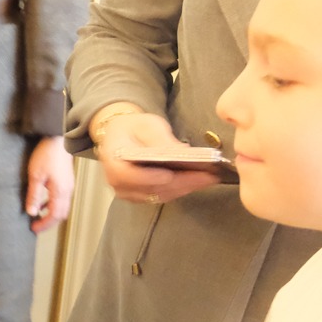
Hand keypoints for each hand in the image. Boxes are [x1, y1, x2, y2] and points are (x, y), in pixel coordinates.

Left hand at [24, 137, 74, 233]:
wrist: (59, 139)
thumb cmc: (46, 155)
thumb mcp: (36, 176)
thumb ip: (34, 195)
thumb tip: (32, 212)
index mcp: (60, 191)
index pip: (54, 215)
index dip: (44, 224)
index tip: (33, 229)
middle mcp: (67, 191)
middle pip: (61, 214)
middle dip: (49, 223)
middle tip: (36, 227)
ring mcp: (69, 186)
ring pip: (62, 207)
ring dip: (51, 214)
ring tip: (38, 217)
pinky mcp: (67, 181)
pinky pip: (62, 199)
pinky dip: (53, 205)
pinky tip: (43, 204)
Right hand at [93, 109, 220, 204]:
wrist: (122, 136)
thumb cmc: (133, 128)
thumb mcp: (146, 125)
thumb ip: (160, 139)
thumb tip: (181, 152)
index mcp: (112, 159)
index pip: (126, 174)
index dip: (148, 177)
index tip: (169, 174)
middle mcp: (116, 181)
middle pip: (149, 188)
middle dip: (180, 182)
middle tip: (206, 176)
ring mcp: (128, 192)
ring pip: (158, 195)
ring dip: (185, 188)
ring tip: (208, 178)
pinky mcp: (139, 197)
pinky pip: (161, 197)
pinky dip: (181, 190)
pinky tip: (198, 182)